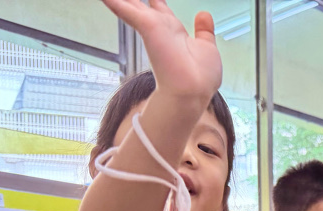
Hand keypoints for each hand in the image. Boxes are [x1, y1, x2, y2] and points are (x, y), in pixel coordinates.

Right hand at [101, 0, 221, 101]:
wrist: (193, 90)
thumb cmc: (201, 77)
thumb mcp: (207, 48)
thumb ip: (204, 31)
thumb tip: (203, 14)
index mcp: (175, 33)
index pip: (161, 11)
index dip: (156, 2)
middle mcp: (162, 29)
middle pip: (142, 6)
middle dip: (133, 0)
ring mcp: (153, 28)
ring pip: (131, 5)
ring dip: (121, 2)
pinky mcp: (148, 27)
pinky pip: (127, 9)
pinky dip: (115, 3)